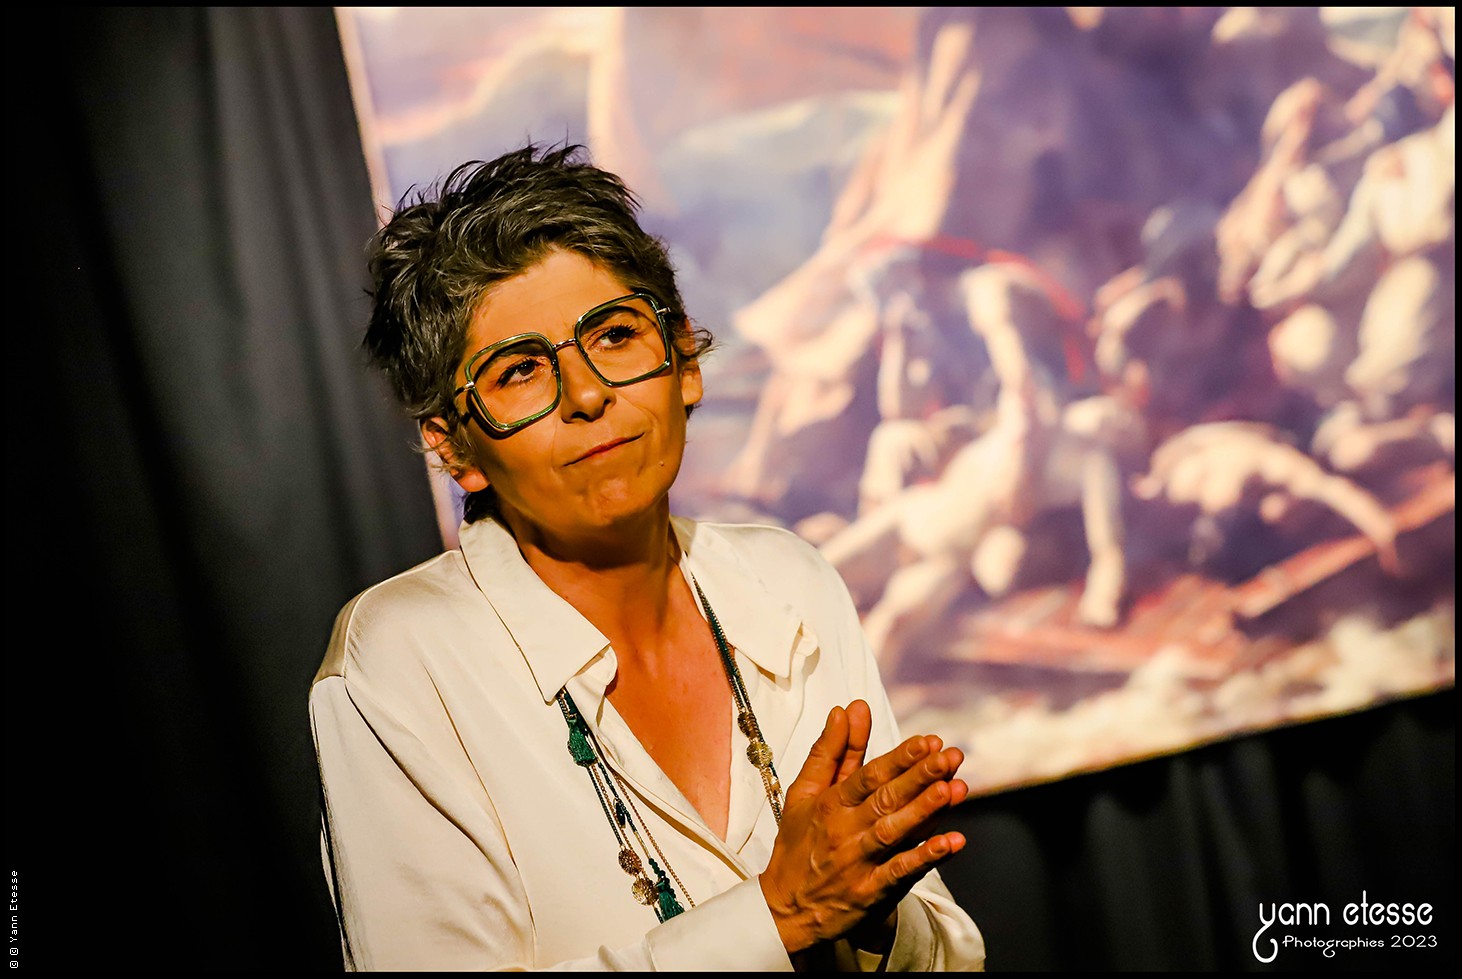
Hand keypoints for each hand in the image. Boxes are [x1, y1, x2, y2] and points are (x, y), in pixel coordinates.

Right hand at [758, 701, 967, 954]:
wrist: (784, 910)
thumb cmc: (798, 845)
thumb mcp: (804, 794)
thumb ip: (830, 751)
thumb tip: (847, 708)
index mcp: (830, 805)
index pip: (867, 776)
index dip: (898, 758)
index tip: (927, 740)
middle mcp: (844, 831)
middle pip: (885, 799)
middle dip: (919, 776)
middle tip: (949, 756)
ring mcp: (858, 863)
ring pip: (894, 832)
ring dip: (925, 811)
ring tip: (953, 789)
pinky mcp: (871, 893)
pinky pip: (900, 873)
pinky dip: (925, 858)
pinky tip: (951, 842)